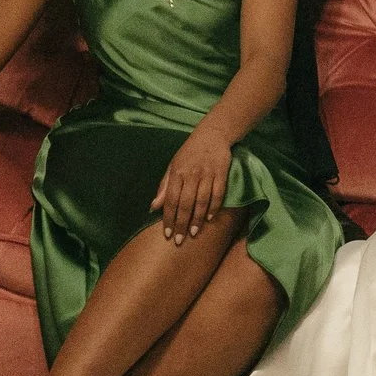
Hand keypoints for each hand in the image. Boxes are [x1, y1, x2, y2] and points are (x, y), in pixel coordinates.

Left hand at [151, 122, 234, 242]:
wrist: (212, 134)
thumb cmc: (189, 153)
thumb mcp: (173, 166)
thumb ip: (164, 187)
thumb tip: (153, 207)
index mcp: (177, 173)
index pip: (171, 199)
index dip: (169, 218)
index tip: (168, 234)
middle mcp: (191, 174)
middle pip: (186, 203)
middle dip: (182, 223)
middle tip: (180, 240)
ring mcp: (207, 174)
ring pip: (202, 201)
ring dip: (197, 219)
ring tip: (193, 233)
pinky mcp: (221, 173)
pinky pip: (218, 194)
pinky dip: (214, 207)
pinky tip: (209, 219)